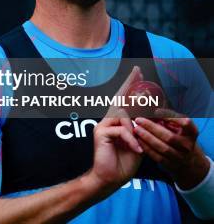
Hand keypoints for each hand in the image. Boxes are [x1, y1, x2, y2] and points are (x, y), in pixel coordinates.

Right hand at [86, 67, 143, 194]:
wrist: (110, 178)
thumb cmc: (124, 162)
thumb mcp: (139, 142)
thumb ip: (142, 128)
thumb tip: (150, 115)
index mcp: (117, 122)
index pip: (124, 100)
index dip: (131, 86)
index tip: (138, 73)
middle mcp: (108, 120)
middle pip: (120, 99)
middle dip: (130, 85)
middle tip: (139, 72)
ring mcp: (102, 125)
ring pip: (123, 115)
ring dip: (135, 129)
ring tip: (139, 144)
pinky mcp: (100, 133)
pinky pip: (121, 129)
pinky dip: (131, 140)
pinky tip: (135, 149)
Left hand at [134, 113, 209, 189]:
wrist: (188, 161)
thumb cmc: (179, 138)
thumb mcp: (178, 128)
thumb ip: (166, 120)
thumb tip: (149, 110)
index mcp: (192, 133)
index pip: (185, 123)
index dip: (170, 116)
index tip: (155, 111)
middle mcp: (188, 145)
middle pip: (169, 136)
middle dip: (151, 127)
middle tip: (138, 120)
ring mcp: (180, 157)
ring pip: (162, 147)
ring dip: (147, 137)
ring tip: (136, 129)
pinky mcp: (171, 165)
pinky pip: (157, 156)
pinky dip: (146, 148)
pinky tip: (138, 140)